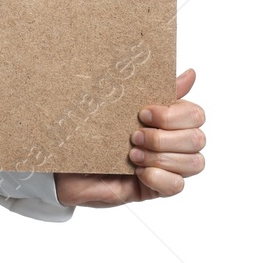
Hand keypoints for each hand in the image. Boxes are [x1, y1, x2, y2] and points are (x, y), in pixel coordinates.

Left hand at [53, 68, 204, 207]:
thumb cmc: (89, 130)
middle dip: (165, 137)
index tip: (143, 113)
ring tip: (132, 155)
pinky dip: (158, 177)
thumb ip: (153, 89)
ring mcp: (166, 166)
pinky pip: (177, 186)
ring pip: (194, 162)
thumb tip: (191, 74)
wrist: (64, 163)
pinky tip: (137, 173)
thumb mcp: (117, 105)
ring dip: (160, 157)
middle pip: (198, 139)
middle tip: (134, 137)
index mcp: (166, 118)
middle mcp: (172, 142)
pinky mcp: (156, 188)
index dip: (175, 114)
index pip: (196, 114)